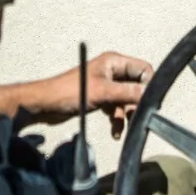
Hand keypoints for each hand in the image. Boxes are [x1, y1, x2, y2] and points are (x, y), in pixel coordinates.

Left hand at [19, 50, 153, 136]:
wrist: (46, 105)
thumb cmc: (70, 92)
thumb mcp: (103, 92)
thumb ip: (128, 92)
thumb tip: (150, 94)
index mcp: (114, 62)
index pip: (143, 69)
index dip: (148, 85)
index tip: (147, 103)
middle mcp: (112, 71)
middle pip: (137, 87)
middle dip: (136, 104)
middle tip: (134, 118)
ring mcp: (106, 85)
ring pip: (127, 100)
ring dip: (126, 115)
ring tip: (120, 129)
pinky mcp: (100, 98)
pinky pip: (117, 108)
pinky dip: (117, 119)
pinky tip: (115, 132)